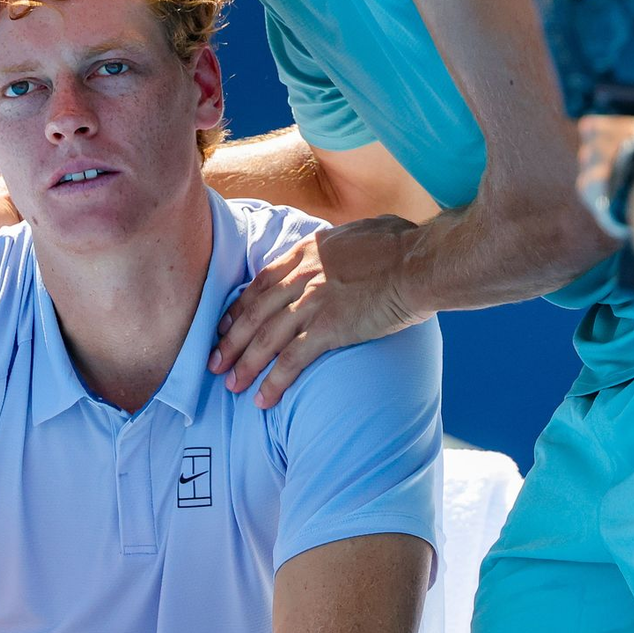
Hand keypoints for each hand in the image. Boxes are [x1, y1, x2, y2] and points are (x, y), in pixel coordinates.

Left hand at [208, 215, 428, 407]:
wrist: (419, 262)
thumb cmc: (400, 244)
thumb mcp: (356, 232)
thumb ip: (337, 244)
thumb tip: (340, 245)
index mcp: (307, 251)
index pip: (261, 283)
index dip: (240, 307)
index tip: (226, 325)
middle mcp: (302, 275)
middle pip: (255, 313)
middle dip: (231, 341)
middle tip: (214, 363)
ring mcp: (313, 302)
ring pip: (266, 338)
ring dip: (245, 364)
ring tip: (231, 386)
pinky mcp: (329, 328)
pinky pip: (292, 360)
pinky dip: (274, 382)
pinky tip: (263, 400)